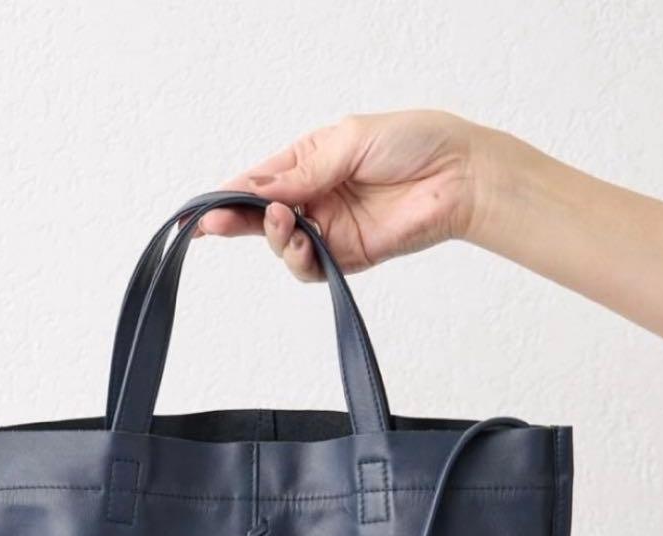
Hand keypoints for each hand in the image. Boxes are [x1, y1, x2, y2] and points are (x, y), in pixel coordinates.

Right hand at [198, 110, 493, 280]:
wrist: (459, 176)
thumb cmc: (412, 144)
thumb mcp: (348, 141)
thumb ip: (302, 171)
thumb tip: (259, 190)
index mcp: (309, 161)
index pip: (259, 181)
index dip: (229, 194)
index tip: (204, 208)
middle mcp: (314, 196)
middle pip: (262, 217)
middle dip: (235, 221)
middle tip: (214, 224)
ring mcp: (329, 228)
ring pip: (282, 245)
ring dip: (274, 237)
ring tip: (282, 220)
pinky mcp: (347, 256)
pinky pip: (310, 267)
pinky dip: (299, 258)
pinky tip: (303, 239)